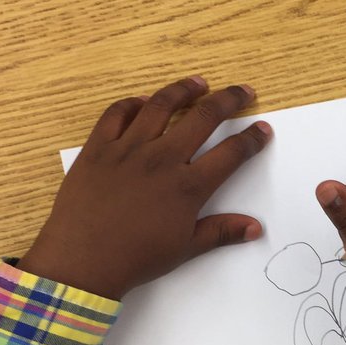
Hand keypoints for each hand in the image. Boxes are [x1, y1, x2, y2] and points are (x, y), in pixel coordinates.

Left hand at [19, 75, 271, 298]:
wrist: (82, 262)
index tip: (263, 129)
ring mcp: (128, 149)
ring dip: (184, 90)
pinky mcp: (98, 147)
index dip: (252, 139)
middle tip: (242, 92)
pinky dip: (131, 103)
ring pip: (161, 105)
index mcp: (187, 186)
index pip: (231, 153)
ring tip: (198, 82)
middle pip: (203, 118)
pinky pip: (116, 114)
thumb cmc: (136, 258)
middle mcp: (162, 159)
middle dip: (229, 100)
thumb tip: (255, 227)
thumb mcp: (184, 249)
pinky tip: (142, 102)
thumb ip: (221, 232)